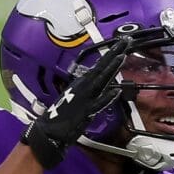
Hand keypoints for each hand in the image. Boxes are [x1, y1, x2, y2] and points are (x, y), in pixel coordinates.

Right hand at [20, 36, 132, 168]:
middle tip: (126, 41)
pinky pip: (98, 104)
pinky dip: (106, 98)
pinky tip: (115, 91)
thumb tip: (95, 85)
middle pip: (102, 68)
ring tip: (122, 55)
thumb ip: (85, 91)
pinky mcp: (86, 112)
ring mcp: (85, 98)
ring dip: (111, 69)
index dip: (110, 55)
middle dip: (114, 53)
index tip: (121, 44)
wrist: (47, 133)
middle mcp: (84, 88)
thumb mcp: (74, 98)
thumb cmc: (59, 117)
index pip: (99, 66)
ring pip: (101, 81)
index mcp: (81, 84)